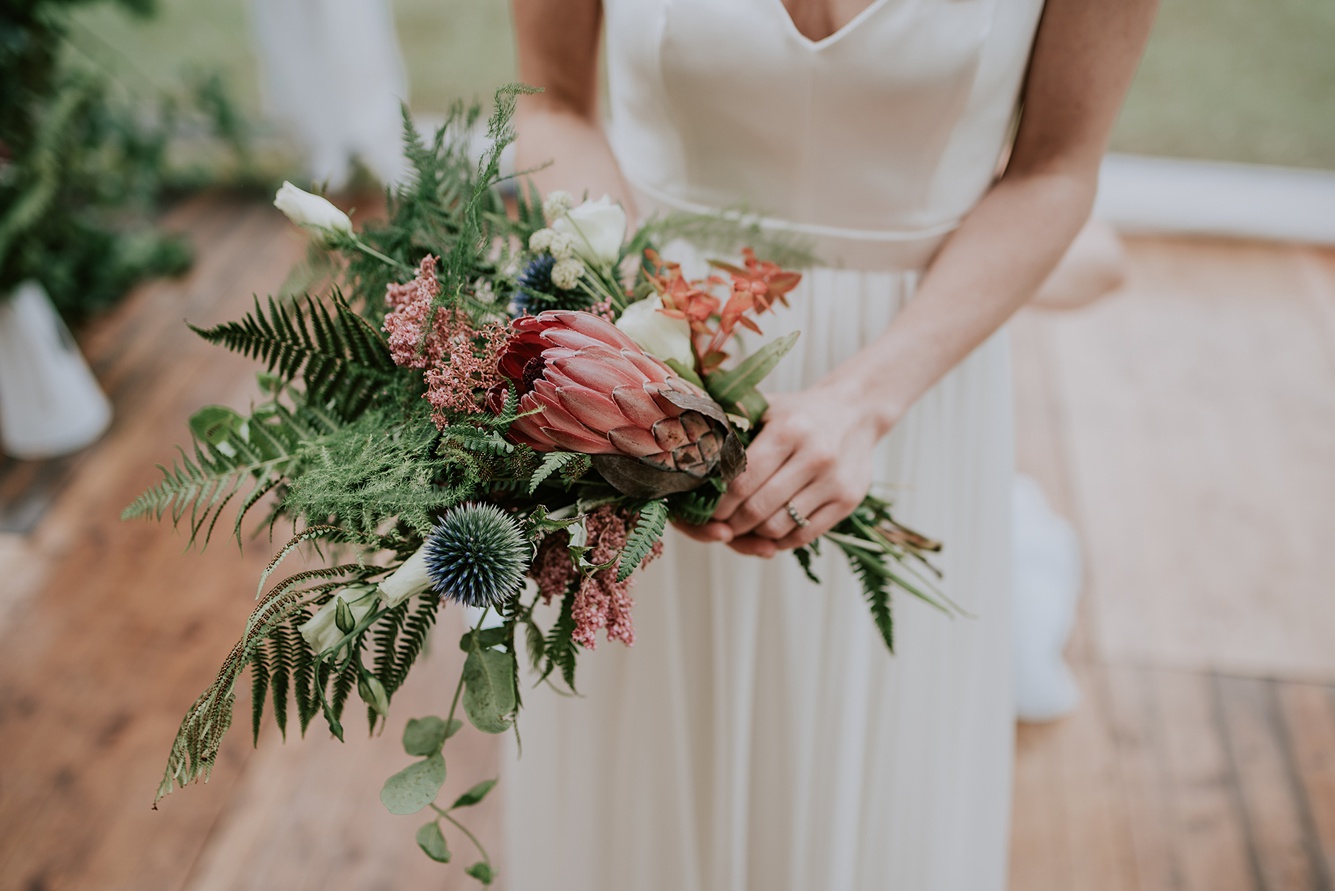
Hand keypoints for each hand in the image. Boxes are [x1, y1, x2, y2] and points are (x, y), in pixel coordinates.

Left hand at [675, 383, 883, 557]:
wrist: (855, 411)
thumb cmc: (797, 412)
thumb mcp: (765, 406)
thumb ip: (728, 422)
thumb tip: (682, 442)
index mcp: (788, 430)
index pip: (742, 480)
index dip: (718, 503)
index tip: (705, 509)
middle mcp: (815, 455)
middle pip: (758, 509)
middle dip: (731, 524)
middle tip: (719, 526)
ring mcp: (835, 480)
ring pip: (779, 527)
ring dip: (753, 536)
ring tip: (742, 528)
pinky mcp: (848, 500)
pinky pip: (804, 535)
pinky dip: (780, 541)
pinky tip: (768, 533)